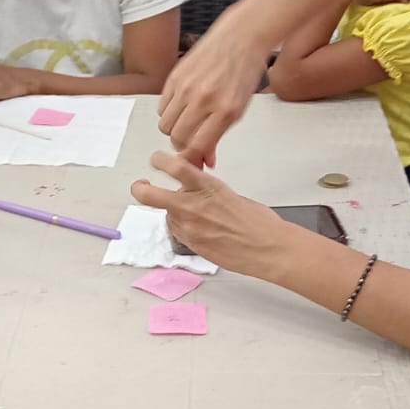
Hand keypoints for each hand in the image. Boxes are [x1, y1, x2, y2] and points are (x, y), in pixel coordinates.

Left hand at [130, 150, 296, 278]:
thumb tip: (200, 190)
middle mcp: (193, 206)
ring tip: (193, 215)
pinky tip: (201, 230)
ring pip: (166, 215)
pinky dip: (183, 228)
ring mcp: (189, 227)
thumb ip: (210, 191)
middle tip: (141, 185)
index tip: (157, 159)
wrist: (268, 249)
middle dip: (140, 188)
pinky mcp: (191, 245)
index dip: (160, 159)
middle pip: (150, 194)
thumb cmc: (259, 224)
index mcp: (207, 187)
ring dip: (172, 212)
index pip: (175, 166)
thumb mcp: (233, 196)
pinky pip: (178, 232)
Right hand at [157, 13, 269, 167]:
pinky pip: (162, 107)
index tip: (194, 160)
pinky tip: (182, 107)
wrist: (240, 38)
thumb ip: (219, 135)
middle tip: (191, 141)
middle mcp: (203, 99)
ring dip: (174, 130)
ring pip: (165, 125)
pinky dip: (169, 112)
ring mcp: (186, 87)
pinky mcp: (175, 76)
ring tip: (186, 123)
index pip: (197, 146)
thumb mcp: (240, 108)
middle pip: (177, 138)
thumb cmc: (245, 71)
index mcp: (225, 110)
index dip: (193, 158)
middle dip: (182, 145)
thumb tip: (206, 159)